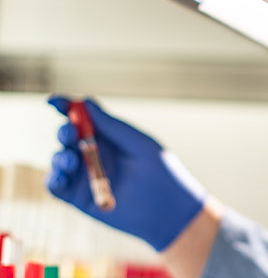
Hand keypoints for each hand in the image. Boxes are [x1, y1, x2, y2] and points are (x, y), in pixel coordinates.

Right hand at [47, 96, 205, 250]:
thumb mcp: (139, 144)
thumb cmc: (162, 172)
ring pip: (60, 160)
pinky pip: (57, 187)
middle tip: (70, 133)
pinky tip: (62, 176)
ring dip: (60, 157)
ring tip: (72, 161)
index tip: (53, 101)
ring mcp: (85, 175)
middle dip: (64, 131)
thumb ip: (112, 126)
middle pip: (68, 136)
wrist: (169, 210)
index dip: (65, 106)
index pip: (83, 118)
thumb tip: (85, 101)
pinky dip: (53, 179)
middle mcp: (94, 153)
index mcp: (110, 136)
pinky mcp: (79, 198)